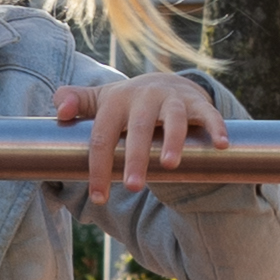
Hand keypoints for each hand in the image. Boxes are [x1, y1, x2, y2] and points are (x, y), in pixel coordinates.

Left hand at [51, 69, 230, 203]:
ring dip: (173, 141)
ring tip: (170, 166)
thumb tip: (59, 111)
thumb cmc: (127, 104)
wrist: (164, 83)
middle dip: (136, 158)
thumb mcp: (99, 101)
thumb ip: (75, 102)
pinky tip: (221, 145)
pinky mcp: (197, 103)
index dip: (99, 166)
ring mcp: (172, 99)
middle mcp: (145, 97)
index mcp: (117, 100)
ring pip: (174, 119)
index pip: (103, 135)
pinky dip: (216, 128)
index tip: (99, 197)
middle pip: (138, 129)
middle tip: (133, 187)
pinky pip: (209, 114)